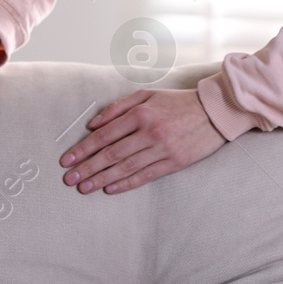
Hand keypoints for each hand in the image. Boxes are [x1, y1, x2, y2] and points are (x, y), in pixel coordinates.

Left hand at [59, 87, 226, 194]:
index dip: (83, 149)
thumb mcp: (147, 94)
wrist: (215, 111)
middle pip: (111, 154)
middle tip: (69, 179)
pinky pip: (145, 176)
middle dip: (87, 168)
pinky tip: (110, 189)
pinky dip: (126, 184)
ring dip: (102, 179)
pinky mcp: (175, 162)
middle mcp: (149, 132)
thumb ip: (118, 107)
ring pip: (125, 168)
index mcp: (140, 113)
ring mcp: (162, 149)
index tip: (67, 160)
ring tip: (84, 188)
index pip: (104, 135)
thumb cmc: (177, 101)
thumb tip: (92, 123)